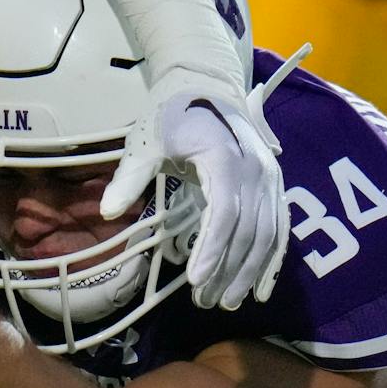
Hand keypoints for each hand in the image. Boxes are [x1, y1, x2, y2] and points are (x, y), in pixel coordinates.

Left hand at [105, 74, 284, 310]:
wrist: (208, 85)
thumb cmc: (172, 114)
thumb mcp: (146, 142)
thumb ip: (130, 177)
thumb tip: (106, 211)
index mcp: (224, 157)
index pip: (222, 213)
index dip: (212, 249)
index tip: (196, 280)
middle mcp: (255, 169)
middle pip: (247, 230)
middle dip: (228, 269)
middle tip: (205, 301)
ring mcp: (270, 178)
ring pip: (266, 234)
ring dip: (250, 271)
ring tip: (228, 301)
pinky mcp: (276, 184)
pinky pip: (280, 228)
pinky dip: (273, 261)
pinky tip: (262, 290)